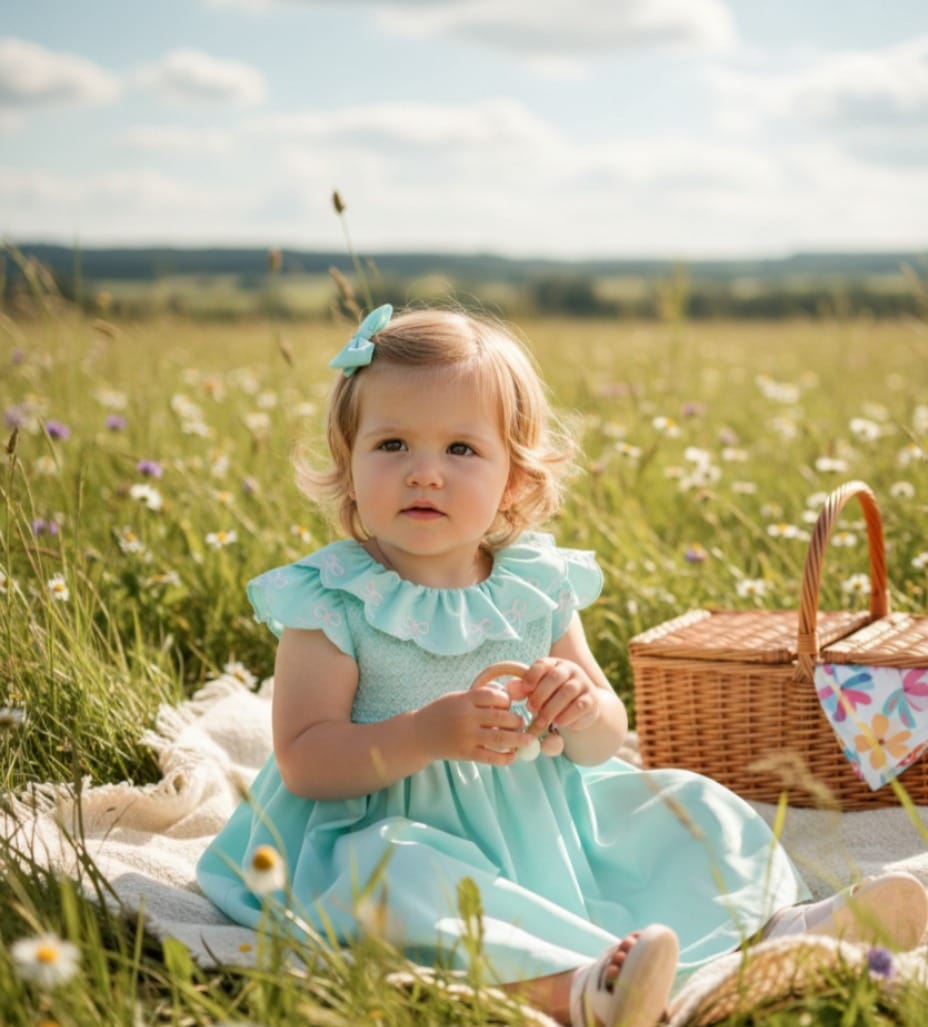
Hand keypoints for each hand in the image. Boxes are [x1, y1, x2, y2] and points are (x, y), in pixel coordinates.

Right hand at [413, 688, 535, 764]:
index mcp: (465, 700)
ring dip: (518, 740)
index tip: (509, 705)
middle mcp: (466, 717)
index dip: (506, 700)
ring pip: (499, 739)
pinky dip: (505, 758)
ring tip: (527, 740)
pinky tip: (513, 756)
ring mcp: (466, 737)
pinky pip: (490, 757)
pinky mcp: (465, 753)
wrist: (420, 735)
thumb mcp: (457, 698)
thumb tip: (506, 696)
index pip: (494, 696)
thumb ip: (478, 697)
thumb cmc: (442, 713)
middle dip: (516, 721)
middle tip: (521, 723)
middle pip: (500, 718)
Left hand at [513, 658, 600, 737]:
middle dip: (540, 694)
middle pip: (555, 677)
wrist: (580, 707)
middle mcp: (570, 669)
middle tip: (530, 708)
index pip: (542, 664)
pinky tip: (558, 723)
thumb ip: (522, 689)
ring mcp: (583, 683)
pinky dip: (567, 715)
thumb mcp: (537, 691)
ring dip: (552, 707)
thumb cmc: (552, 697)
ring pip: (568, 691)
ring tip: (541, 721)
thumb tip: (509, 689)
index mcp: (553, 664)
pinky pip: (580, 705)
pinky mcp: (591, 699)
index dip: (532, 675)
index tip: (524, 689)